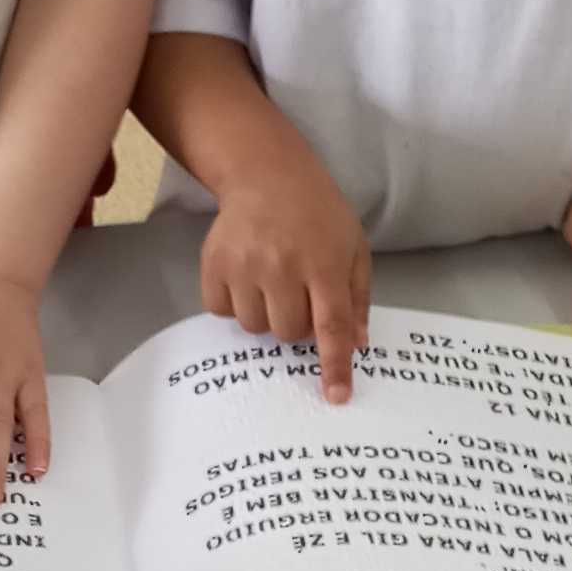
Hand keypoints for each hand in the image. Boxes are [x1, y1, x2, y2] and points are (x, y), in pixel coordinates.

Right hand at [199, 157, 374, 400]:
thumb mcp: (354, 248)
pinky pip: (221, 311)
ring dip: (266, 315)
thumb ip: (357, 297)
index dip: (334, 364)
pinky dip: (234, 304)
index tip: (336, 395)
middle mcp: (282, 266)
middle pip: (288, 333)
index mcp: (323, 264)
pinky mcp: (214, 263)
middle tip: (300, 294)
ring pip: (254, 327)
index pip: (331, 325)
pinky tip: (246, 278)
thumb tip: (357, 345)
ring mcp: (244, 265)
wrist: (268, 174)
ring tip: (272, 282)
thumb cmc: (319, 213)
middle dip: (297, 323)